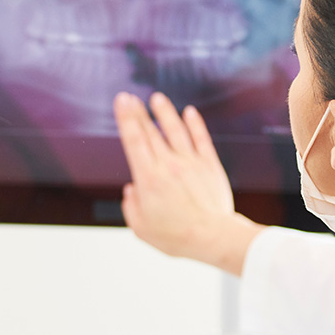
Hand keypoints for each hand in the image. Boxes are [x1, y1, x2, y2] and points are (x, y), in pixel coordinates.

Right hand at [114, 91, 262, 273]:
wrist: (212, 237)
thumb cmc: (176, 236)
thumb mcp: (141, 228)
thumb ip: (131, 206)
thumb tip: (131, 190)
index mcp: (148, 178)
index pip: (134, 140)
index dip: (126, 118)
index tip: (121, 101)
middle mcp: (168, 165)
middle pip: (150, 131)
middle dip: (138, 111)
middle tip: (130, 97)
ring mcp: (190, 162)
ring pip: (175, 129)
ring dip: (165, 112)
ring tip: (157, 98)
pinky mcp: (209, 165)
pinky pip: (201, 138)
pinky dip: (195, 123)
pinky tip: (189, 112)